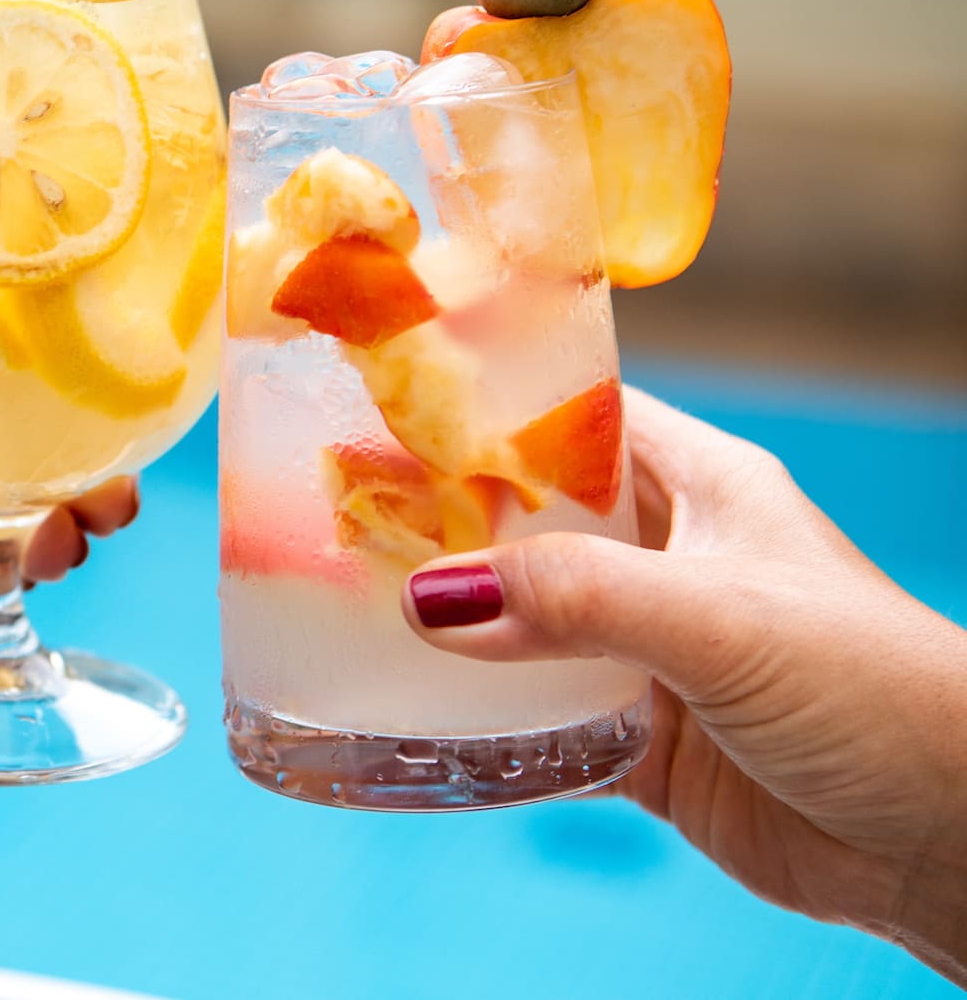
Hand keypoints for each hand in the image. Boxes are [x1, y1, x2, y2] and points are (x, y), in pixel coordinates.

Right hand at [400, 388, 966, 980]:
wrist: (950, 838)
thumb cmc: (877, 691)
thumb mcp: (720, 618)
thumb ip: (577, 600)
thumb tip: (432, 599)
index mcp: (701, 487)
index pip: (578, 418)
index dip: (491, 410)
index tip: (389, 409)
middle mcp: (669, 559)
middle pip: (533, 523)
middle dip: (445, 524)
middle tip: (340, 521)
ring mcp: (651, 651)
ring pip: (525, 624)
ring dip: (456, 628)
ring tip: (352, 616)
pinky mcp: (645, 739)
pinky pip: (538, 721)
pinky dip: (483, 723)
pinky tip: (417, 716)